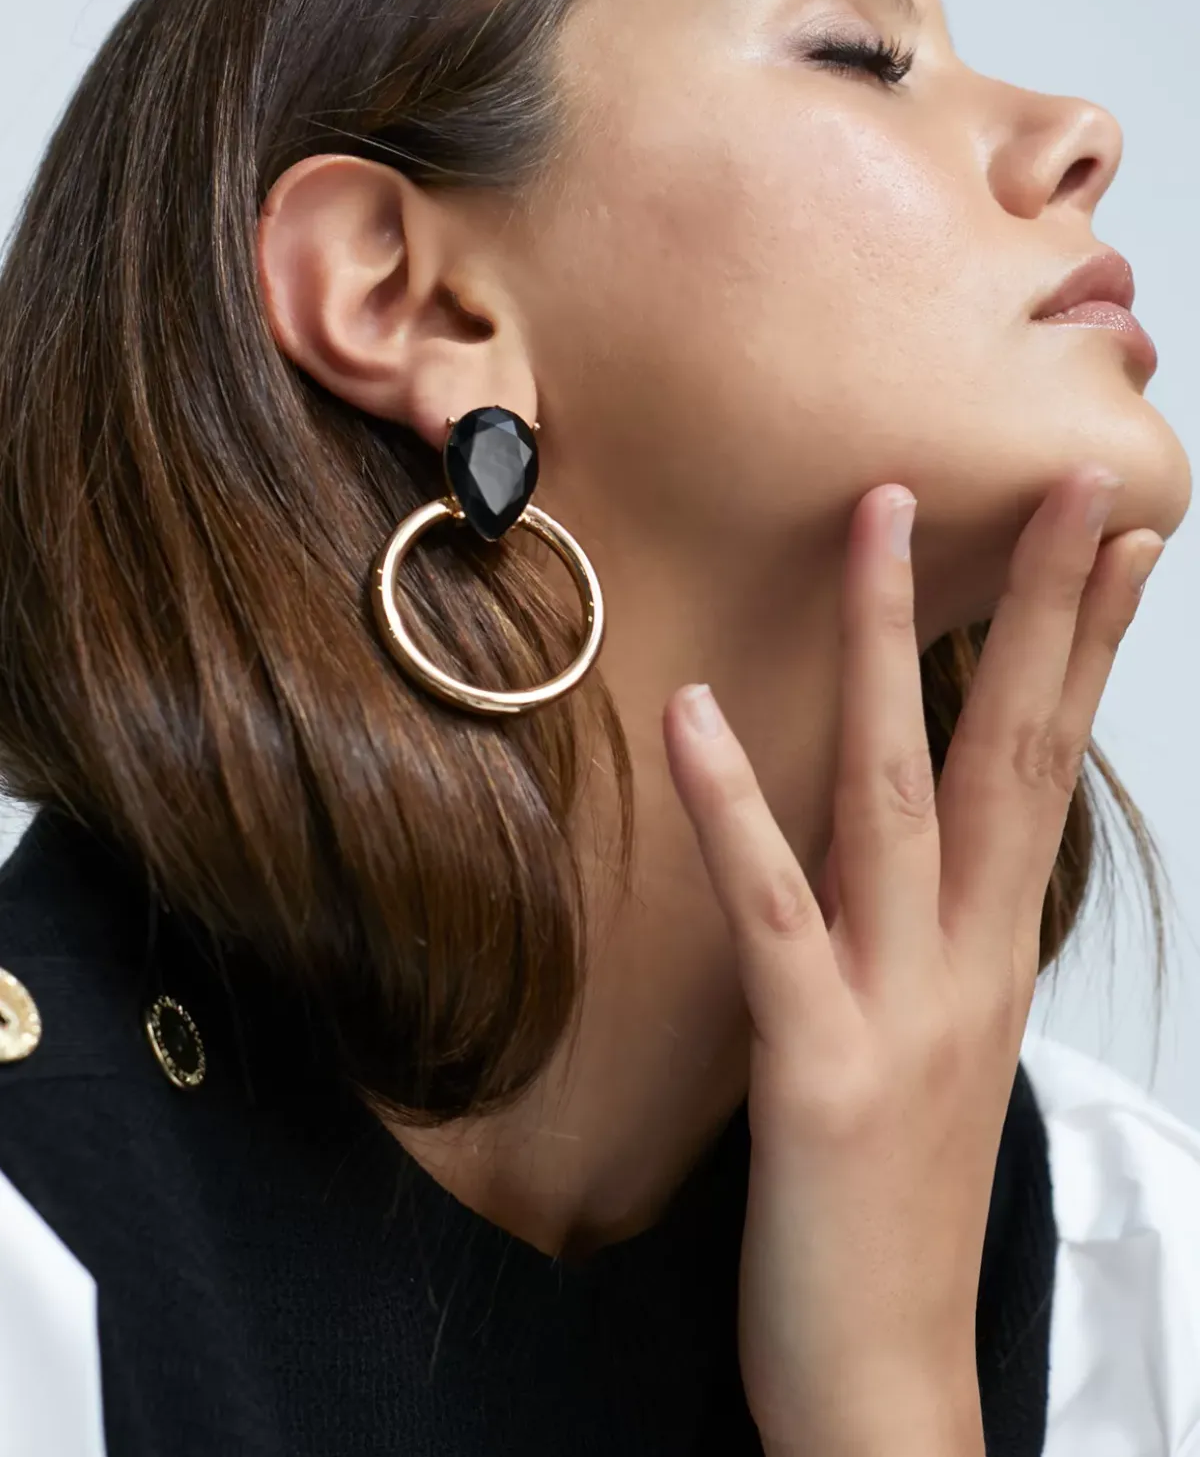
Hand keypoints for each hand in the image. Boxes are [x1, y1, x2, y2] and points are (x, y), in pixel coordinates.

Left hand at [662, 467, 1163, 1455]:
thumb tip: (932, 848)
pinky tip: (694, 710)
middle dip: (1048, 605)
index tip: (1117, 543)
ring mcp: (899, 1003)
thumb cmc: (902, 1204)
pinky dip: (733, 805)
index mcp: (997, 948)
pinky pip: (773, 909)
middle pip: (1015, 748)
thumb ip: (939, 933)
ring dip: (892, 646)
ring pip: (898, 791)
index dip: (1089, 646)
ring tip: (878, 519)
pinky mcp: (820, 1062)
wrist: (889, 1383)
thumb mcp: (940, 1040)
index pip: (1052, 764)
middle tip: (1079, 479)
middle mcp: (969, 957)